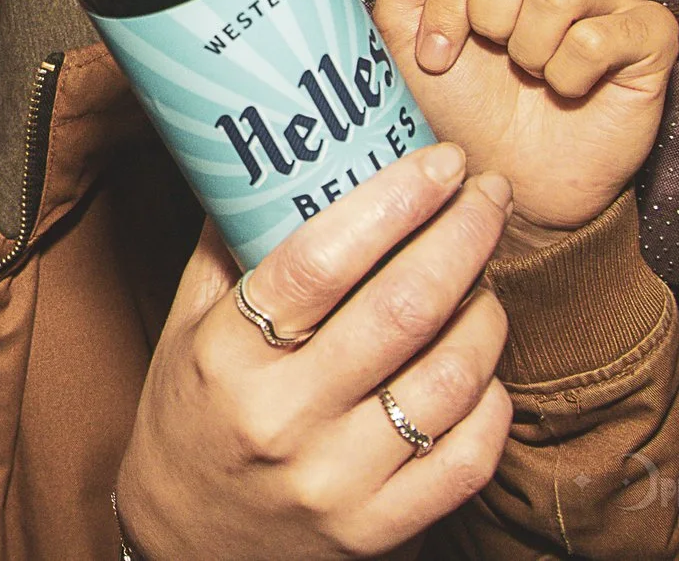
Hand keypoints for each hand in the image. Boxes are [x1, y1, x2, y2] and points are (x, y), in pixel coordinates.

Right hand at [116, 142, 513, 559]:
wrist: (188, 548)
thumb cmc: (192, 416)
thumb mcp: (186, 328)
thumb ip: (229, 247)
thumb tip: (278, 156)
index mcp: (226, 356)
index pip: (319, 260)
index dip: (394, 201)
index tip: (440, 161)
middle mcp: (281, 418)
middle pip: (402, 309)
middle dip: (462, 235)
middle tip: (487, 195)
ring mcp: (335, 481)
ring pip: (449, 379)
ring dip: (485, 312)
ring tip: (483, 278)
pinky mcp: (378, 531)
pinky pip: (468, 457)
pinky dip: (492, 400)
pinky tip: (482, 366)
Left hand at [377, 0, 678, 256]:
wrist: (506, 171)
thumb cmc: (460, 96)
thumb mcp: (404, 24)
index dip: (446, 2)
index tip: (438, 49)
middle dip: (487, 19)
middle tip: (495, 58)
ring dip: (529, 50)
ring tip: (532, 73)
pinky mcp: (652, 34)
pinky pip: (599, 37)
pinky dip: (568, 75)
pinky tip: (567, 88)